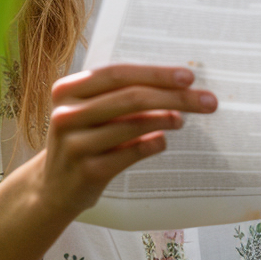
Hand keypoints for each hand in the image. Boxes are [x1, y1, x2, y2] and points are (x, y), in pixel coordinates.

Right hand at [35, 63, 216, 217]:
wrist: (54, 187)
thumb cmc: (85, 137)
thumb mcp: (93, 111)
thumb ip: (124, 95)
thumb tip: (179, 84)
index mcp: (68, 89)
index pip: (118, 73)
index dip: (155, 73)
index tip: (188, 76)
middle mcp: (67, 113)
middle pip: (131, 97)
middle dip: (174, 97)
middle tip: (206, 100)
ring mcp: (74, 144)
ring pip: (132, 125)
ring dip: (165, 119)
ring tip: (183, 119)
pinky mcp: (87, 172)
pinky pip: (130, 153)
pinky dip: (152, 144)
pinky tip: (163, 141)